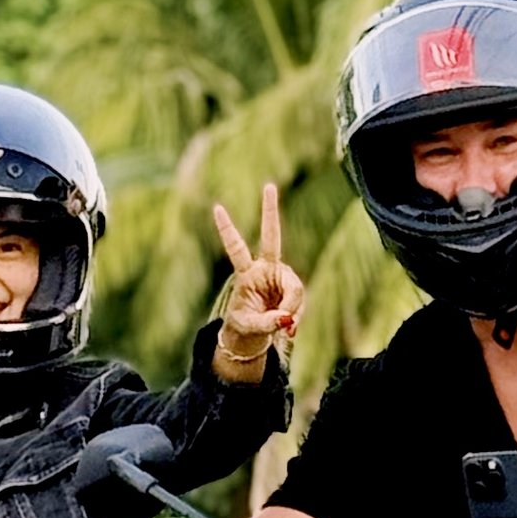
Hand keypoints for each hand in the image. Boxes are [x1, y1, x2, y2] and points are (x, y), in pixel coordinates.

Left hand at [213, 184, 304, 369]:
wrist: (255, 331)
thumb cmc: (245, 324)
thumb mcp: (251, 327)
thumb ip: (267, 323)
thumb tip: (287, 318)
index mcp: (246, 273)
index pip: (236, 248)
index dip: (227, 230)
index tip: (217, 208)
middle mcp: (264, 268)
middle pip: (271, 236)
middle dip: (270, 212)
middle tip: (269, 186)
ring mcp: (281, 275)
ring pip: (295, 288)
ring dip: (292, 309)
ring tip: (285, 330)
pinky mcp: (293, 288)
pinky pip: (300, 301)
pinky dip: (297, 317)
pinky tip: (290, 330)